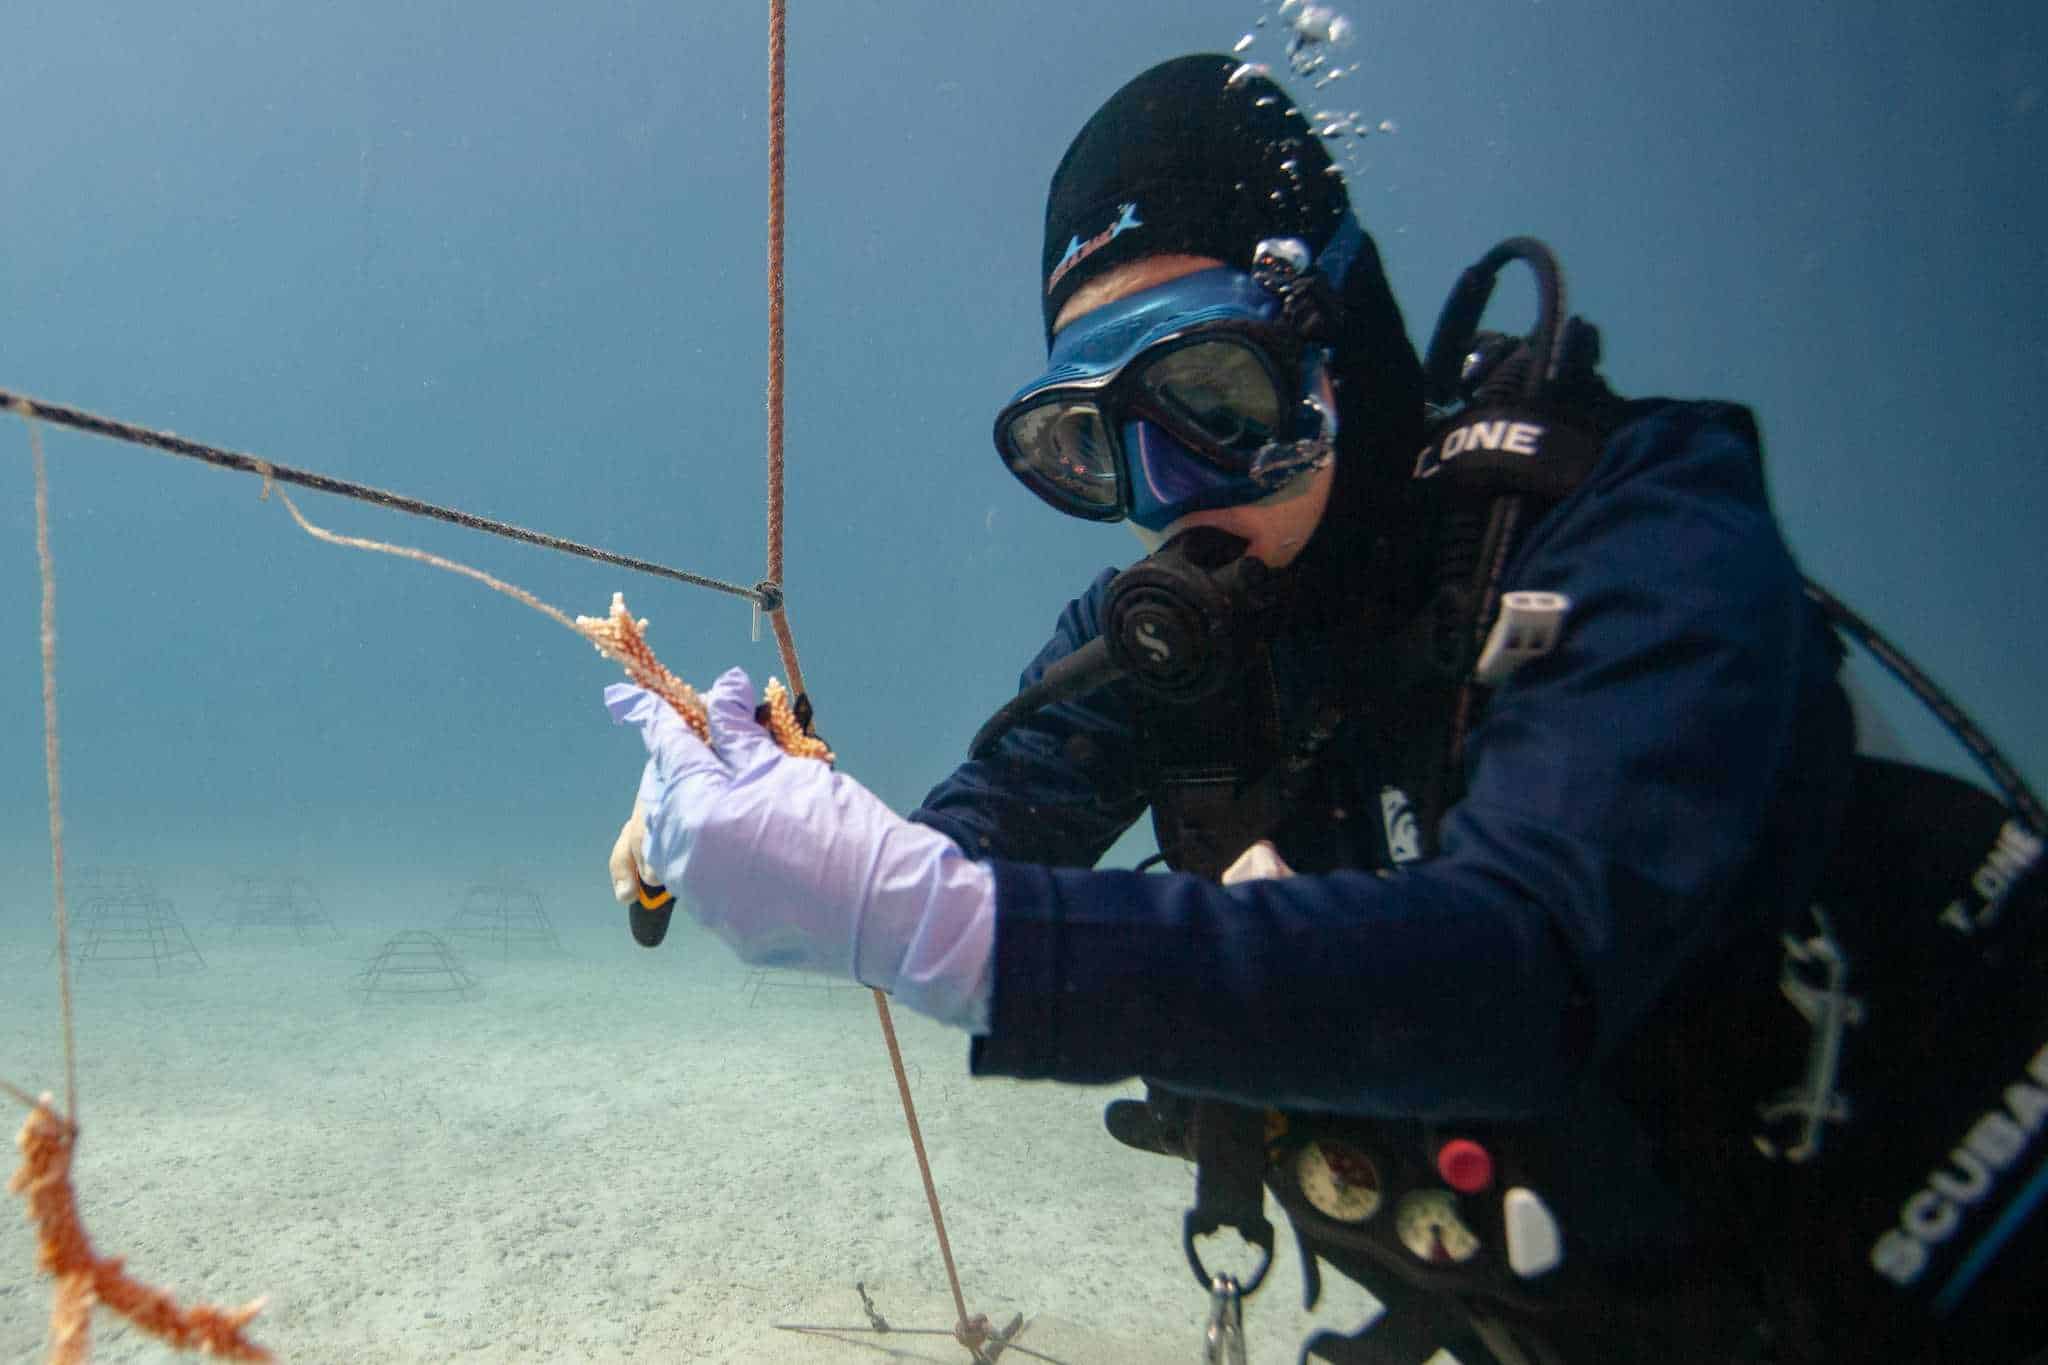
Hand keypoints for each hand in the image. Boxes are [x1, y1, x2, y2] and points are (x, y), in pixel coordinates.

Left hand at [604, 668, 994, 1030]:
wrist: (886, 911)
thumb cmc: (841, 829)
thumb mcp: (786, 769)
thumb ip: (740, 731)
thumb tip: (723, 689)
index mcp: (697, 808)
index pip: (667, 749)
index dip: (652, 717)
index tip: (628, 698)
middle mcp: (686, 859)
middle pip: (660, 800)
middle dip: (676, 769)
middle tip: (708, 747)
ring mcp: (703, 900)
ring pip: (675, 845)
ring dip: (690, 814)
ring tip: (726, 795)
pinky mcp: (726, 928)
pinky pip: (703, 882)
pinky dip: (714, 855)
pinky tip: (750, 843)